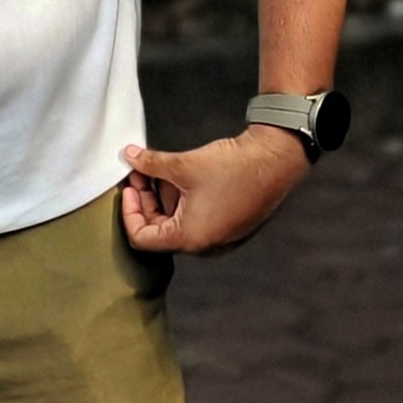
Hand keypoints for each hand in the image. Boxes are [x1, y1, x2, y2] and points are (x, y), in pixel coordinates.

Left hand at [120, 124, 310, 255]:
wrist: (275, 160)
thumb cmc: (232, 168)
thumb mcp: (182, 165)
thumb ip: (149, 164)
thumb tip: (128, 156)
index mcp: (190, 239)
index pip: (142, 239)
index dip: (128, 212)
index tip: (128, 188)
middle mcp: (205, 245)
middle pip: (158, 231)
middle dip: (145, 201)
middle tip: (137, 172)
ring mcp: (219, 236)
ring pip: (177, 222)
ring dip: (162, 197)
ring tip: (157, 168)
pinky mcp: (229, 224)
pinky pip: (195, 217)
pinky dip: (182, 199)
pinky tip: (179, 174)